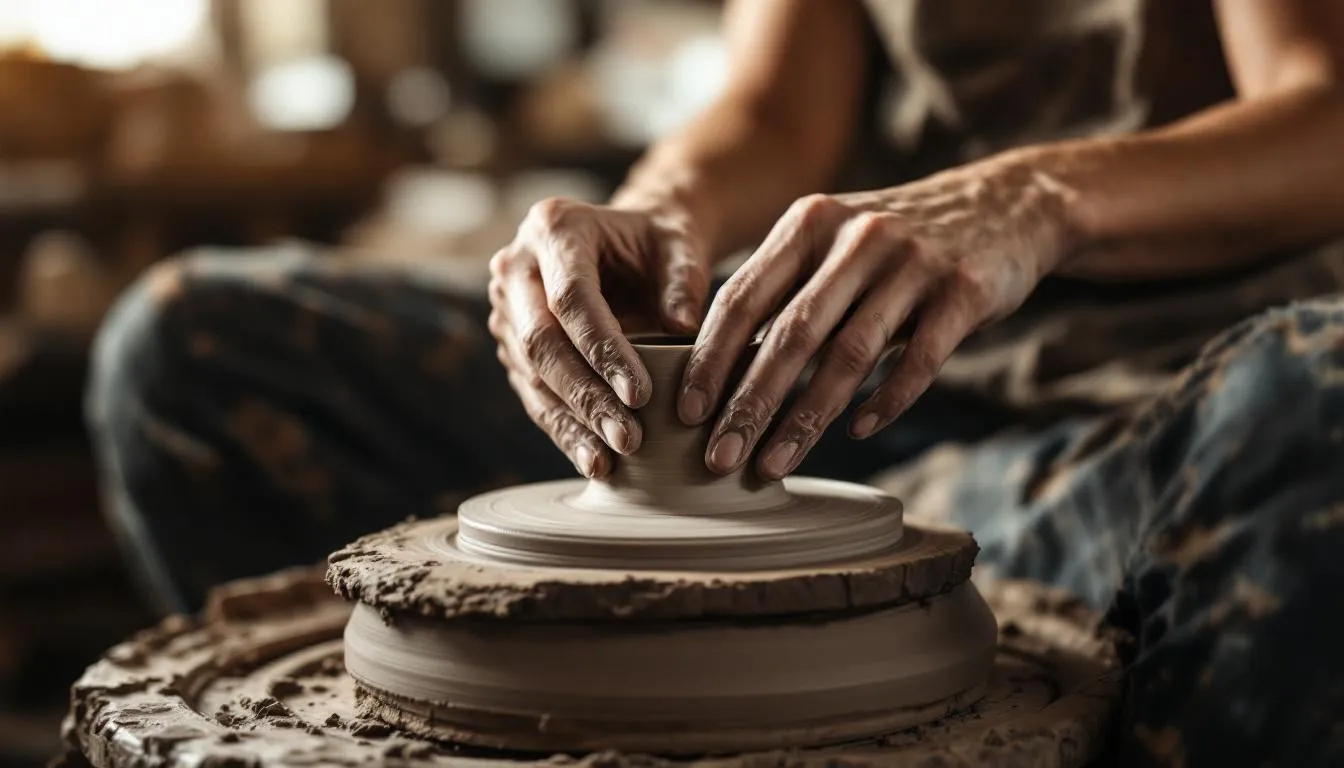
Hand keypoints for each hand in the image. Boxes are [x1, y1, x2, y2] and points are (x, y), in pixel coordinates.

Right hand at [490, 197, 709, 478]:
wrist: (628, 245)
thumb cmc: (657, 244)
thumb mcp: (680, 245)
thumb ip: (684, 279)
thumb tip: (683, 327)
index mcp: (555, 227)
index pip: (571, 298)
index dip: (603, 350)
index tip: (642, 395)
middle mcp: (515, 265)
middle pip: (541, 341)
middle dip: (585, 396)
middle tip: (628, 438)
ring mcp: (506, 308)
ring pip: (532, 375)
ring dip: (572, 421)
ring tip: (611, 459)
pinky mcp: (512, 346)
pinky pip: (533, 393)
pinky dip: (565, 429)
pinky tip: (594, 460)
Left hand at [678, 154, 1073, 478]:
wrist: (1006, 205)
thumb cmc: (898, 241)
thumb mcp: (835, 241)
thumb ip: (785, 289)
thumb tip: (720, 367)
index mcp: (810, 222)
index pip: (744, 297)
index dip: (711, 358)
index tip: (686, 412)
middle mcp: (857, 236)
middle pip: (791, 333)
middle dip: (749, 403)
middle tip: (718, 456)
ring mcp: (914, 261)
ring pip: (849, 354)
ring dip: (806, 418)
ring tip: (773, 465)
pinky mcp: (964, 290)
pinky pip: (919, 359)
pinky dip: (886, 400)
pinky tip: (857, 431)